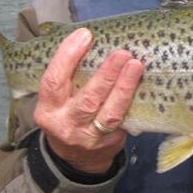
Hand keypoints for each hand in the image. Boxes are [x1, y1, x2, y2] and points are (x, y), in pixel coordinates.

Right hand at [33, 28, 143, 173]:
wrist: (75, 158)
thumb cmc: (68, 115)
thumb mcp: (58, 100)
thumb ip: (69, 75)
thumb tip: (90, 37)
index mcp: (48, 110)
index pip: (53, 81)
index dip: (68, 56)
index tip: (85, 35)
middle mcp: (66, 125)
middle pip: (87, 99)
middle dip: (106, 75)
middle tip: (122, 53)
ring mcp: (89, 137)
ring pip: (110, 113)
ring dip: (125, 88)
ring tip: (136, 66)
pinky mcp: (110, 143)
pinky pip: (125, 121)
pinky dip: (134, 102)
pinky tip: (144, 86)